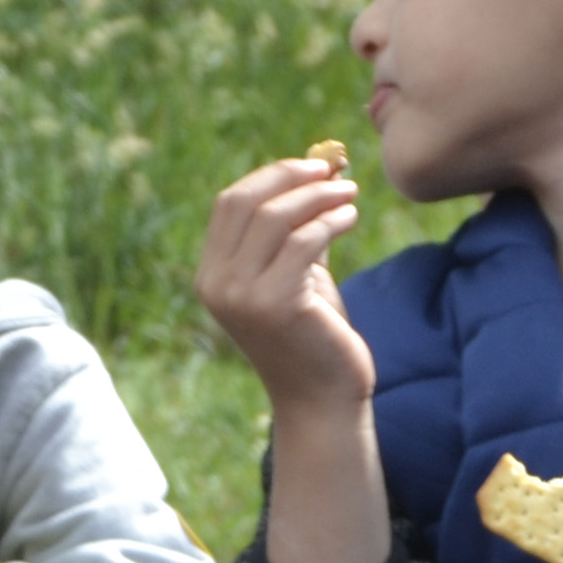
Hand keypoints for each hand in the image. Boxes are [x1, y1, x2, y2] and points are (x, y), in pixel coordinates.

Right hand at [194, 155, 365, 410]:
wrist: (322, 397)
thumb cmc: (313, 334)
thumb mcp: (297, 274)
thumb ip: (298, 228)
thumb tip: (322, 166)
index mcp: (211, 275)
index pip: (229, 203)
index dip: (271, 175)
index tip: (313, 166)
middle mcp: (217, 284)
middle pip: (247, 201)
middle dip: (293, 176)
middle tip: (333, 170)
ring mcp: (241, 296)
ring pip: (276, 217)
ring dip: (318, 196)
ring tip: (350, 193)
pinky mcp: (275, 304)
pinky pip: (303, 241)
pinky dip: (331, 220)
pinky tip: (350, 218)